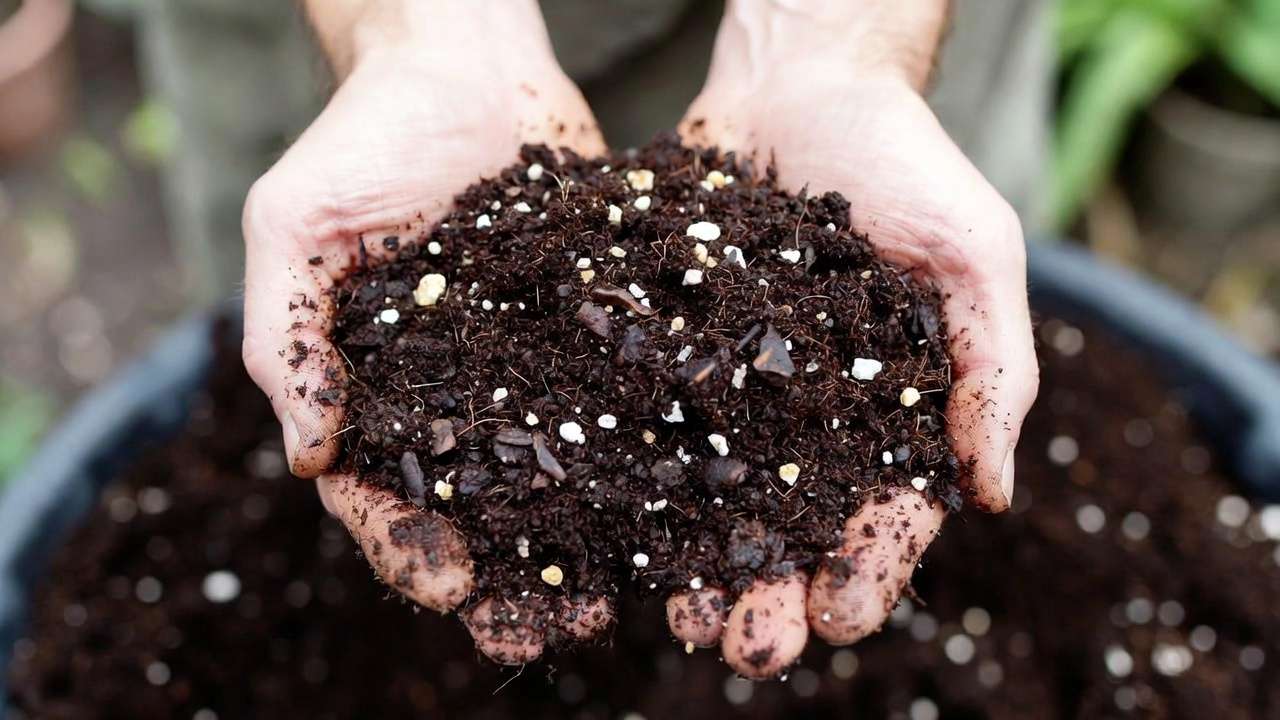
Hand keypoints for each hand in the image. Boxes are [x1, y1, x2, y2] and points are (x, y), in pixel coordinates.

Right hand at [240, 0, 608, 663]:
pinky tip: (674, 501)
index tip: (451, 590)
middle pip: (475, 506)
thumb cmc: (362, 138)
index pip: (378, 492)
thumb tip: (305, 457)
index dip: (408, 547)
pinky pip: (615, 401)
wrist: (465, 65)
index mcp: (372, 388)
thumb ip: (286, 339)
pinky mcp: (592, 331)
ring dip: (580, 542)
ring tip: (618, 599)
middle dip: (505, 575)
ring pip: (554, 472)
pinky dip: (639, 455)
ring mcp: (525, 366)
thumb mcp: (294, 227)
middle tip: (544, 635)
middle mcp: (453, 393)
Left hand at [669, 1, 1037, 677]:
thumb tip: (993, 496)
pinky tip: (605, 526)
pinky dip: (628, 476)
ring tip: (676, 618)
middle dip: (775, 591)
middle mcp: (805, 416)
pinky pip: (644, 419)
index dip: (872, 565)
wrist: (802, 82)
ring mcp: (729, 387)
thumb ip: (995, 367)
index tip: (847, 614)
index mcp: (890, 410)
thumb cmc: (906, 161)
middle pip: (791, 526)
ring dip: (695, 563)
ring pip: (710, 494)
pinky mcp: (664, 348)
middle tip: (750, 646)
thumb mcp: (974, 253)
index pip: (888, 509)